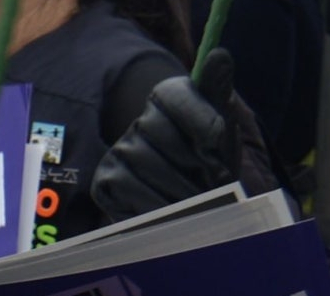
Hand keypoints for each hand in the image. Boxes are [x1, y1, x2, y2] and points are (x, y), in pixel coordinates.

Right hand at [89, 48, 240, 226]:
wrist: (193, 201)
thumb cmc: (210, 160)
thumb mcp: (222, 125)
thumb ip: (217, 90)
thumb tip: (218, 53)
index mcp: (168, 97)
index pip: (176, 96)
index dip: (199, 118)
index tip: (217, 142)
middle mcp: (140, 121)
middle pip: (164, 135)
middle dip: (195, 163)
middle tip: (213, 180)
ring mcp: (119, 152)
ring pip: (149, 165)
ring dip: (181, 189)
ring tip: (196, 197)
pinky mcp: (106, 181)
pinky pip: (131, 190)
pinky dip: (157, 205)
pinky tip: (171, 207)